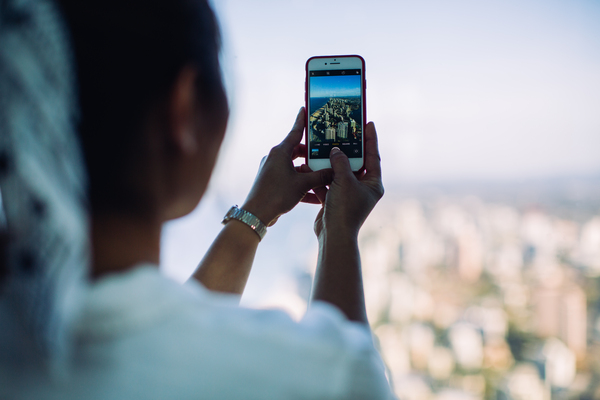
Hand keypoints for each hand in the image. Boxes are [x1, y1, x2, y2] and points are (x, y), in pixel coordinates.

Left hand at [242, 108, 332, 226]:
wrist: (256, 214)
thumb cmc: (277, 195)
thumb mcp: (302, 184)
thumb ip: (320, 176)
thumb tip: (334, 170)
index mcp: (280, 152)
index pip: (295, 132)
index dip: (302, 121)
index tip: (305, 109)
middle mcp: (275, 158)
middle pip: (297, 151)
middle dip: (311, 154)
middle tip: (325, 154)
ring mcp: (272, 170)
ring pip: (295, 167)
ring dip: (308, 172)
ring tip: (323, 177)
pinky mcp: (272, 182)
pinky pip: (290, 179)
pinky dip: (302, 185)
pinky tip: (315, 196)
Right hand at [313, 122, 383, 238]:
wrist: (333, 235)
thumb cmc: (344, 209)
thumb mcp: (344, 181)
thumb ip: (341, 163)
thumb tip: (337, 150)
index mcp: (373, 184)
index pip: (373, 156)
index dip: (370, 139)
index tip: (368, 123)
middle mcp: (362, 188)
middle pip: (355, 163)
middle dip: (347, 149)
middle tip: (342, 131)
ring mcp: (347, 194)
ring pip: (338, 172)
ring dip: (329, 162)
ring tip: (323, 145)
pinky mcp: (334, 200)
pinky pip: (327, 183)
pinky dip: (319, 176)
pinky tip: (310, 164)